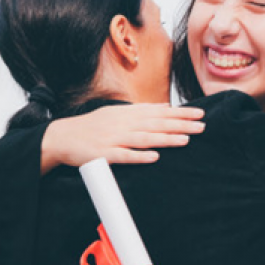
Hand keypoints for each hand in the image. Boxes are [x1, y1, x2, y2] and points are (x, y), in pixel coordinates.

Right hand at [40, 104, 204, 172]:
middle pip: (156, 124)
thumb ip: (141, 110)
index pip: (159, 112)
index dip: (180, 113)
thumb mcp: (117, 112)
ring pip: (144, 139)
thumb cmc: (93, 126)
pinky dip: (139, 156)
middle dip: (180, 124)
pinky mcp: (104, 154)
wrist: (63, 137)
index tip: (200, 113)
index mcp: (128, 114)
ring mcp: (114, 139)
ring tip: (185, 139)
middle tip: (202, 126)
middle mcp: (123, 124)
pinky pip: (124, 156)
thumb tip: (164, 106)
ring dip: (165, 139)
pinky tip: (154, 157)